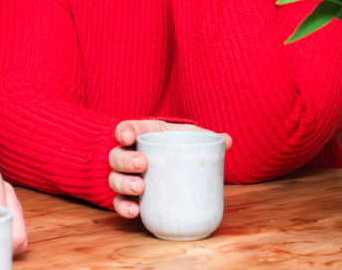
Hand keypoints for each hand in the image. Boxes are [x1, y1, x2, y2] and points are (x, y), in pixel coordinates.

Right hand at [108, 120, 231, 218]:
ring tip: (140, 188)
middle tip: (142, 164)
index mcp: (142, 136)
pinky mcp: (128, 197)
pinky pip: (119, 202)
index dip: (123, 131)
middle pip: (116, 156)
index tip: (128, 137)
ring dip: (124, 183)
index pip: (125, 129)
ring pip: (114, 179)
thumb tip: (227, 140)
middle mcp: (128, 156)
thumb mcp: (190, 137)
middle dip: (126, 160)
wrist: (174, 166)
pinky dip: (124, 207)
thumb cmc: (178, 147)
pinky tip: (136, 211)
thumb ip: (206, 137)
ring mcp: (126, 177)